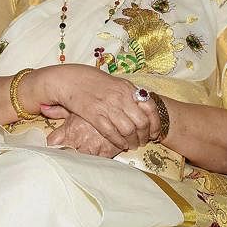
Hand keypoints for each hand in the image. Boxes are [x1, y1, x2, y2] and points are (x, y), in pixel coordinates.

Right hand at [29, 65, 161, 149]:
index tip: (154, 133)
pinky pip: (111, 133)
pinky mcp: (94, 115)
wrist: (71, 80)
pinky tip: (121, 145)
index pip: (150, 107)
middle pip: (141, 122)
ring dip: (132, 141)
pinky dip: (119, 142)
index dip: (155, 123)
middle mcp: (120, 97)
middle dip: (144, 136)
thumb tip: (145, 108)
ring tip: (132, 145)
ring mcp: (107, 106)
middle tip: (143, 142)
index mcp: (128, 88)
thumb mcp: (117, 84)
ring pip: (128, 130)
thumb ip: (130, 95)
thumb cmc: (95, 82)